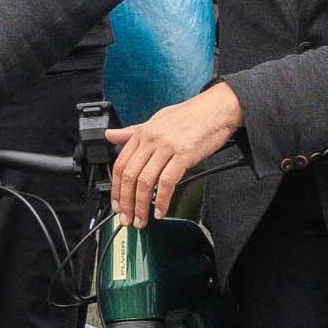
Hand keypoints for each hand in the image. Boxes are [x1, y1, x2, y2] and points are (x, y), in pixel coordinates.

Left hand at [108, 83, 241, 223]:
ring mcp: (167, 147)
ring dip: (141, 206)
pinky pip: (167, 181)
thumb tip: (110, 135)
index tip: (117, 204)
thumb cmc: (190, 115)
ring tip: (142, 219)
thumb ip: (133, 131)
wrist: (217, 108)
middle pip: (130, 176)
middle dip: (126, 203)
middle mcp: (151, 139)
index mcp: (143, 133)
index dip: (116, 189)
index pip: (120, 164)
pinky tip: (161, 210)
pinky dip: (162, 200)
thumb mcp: (157, 120)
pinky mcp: (184, 155)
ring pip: (146, 182)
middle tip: (127, 218)